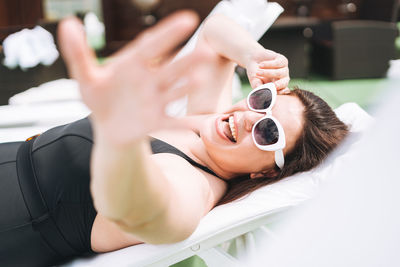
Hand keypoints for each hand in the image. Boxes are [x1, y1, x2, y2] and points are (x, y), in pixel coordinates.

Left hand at [58, 12, 206, 146]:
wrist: (108, 127)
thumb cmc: (99, 98)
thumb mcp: (86, 77)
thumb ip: (78, 53)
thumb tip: (68, 24)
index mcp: (134, 65)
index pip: (152, 45)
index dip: (168, 33)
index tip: (188, 19)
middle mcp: (150, 81)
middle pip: (170, 69)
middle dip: (187, 61)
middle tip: (206, 51)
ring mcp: (155, 101)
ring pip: (173, 92)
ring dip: (186, 87)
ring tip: (200, 80)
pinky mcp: (156, 122)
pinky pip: (170, 123)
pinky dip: (183, 124)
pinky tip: (196, 125)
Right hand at [246, 49, 289, 93]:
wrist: (253, 59)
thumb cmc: (255, 73)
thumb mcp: (255, 81)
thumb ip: (258, 87)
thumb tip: (261, 92)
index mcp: (278, 87)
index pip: (282, 91)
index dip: (280, 93)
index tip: (274, 93)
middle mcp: (283, 79)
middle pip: (284, 83)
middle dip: (279, 85)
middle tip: (274, 86)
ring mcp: (284, 69)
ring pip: (279, 73)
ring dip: (267, 73)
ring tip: (257, 73)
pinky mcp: (282, 60)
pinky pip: (277, 63)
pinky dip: (268, 64)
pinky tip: (260, 65)